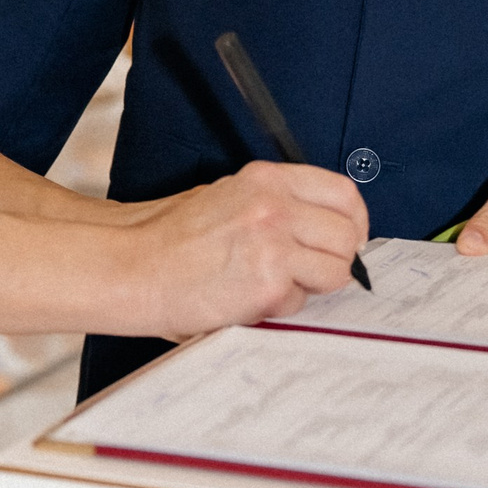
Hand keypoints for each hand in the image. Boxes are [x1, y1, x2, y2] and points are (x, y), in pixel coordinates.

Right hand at [126, 162, 367, 339]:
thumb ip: (277, 206)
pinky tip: (248, 299)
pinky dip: (281, 307)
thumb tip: (321, 229)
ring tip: (273, 285)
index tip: (346, 241)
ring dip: (311, 286)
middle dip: (336, 261)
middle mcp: (274, 205)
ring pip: (335, 272)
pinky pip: (301, 302)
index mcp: (267, 179)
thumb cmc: (171, 240)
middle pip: (347, 236)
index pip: (343, 193)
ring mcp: (273, 243)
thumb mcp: (228, 197)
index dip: (353, 223)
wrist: (134, 268)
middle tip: (310, 273)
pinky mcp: (268, 284)